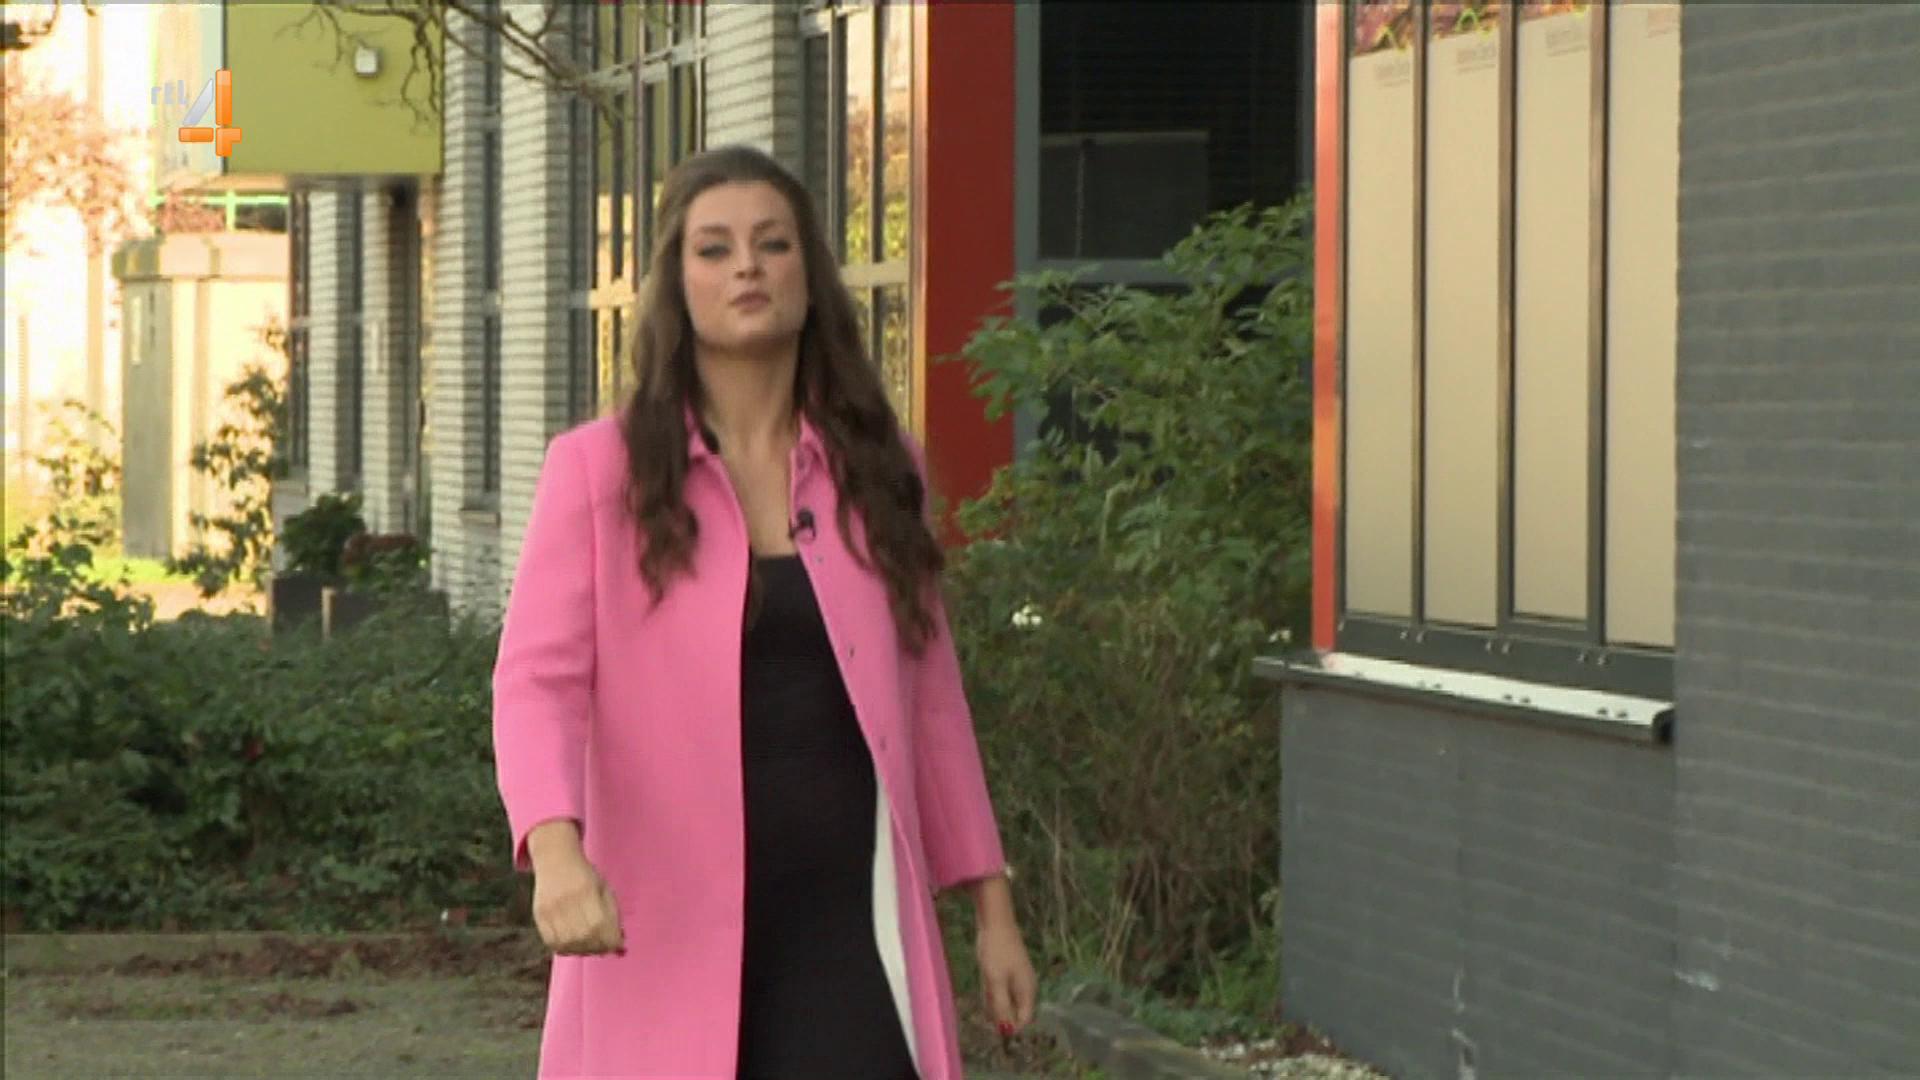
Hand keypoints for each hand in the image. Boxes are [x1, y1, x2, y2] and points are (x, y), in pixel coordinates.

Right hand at [528, 828, 623, 956]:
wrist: (555, 860)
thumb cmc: (585, 875)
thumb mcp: (604, 888)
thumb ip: (612, 915)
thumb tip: (619, 943)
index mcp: (587, 891)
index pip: (599, 925)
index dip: (611, 940)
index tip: (618, 944)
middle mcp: (567, 901)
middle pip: (584, 936)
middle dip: (598, 947)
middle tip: (604, 947)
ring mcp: (550, 909)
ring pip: (567, 943)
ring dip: (582, 950)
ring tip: (590, 946)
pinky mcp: (539, 916)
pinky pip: (551, 942)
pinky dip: (565, 948)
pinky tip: (573, 943)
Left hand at [976, 920, 1037, 1034]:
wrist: (995, 921)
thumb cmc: (996, 951)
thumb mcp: (995, 981)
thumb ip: (1001, 1006)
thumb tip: (1006, 1029)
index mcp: (1027, 990)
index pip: (1024, 1019)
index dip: (1010, 1026)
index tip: (993, 1023)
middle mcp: (1025, 986)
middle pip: (1015, 1010)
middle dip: (1000, 1012)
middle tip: (987, 997)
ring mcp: (1017, 977)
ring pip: (1005, 999)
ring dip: (994, 1000)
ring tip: (987, 982)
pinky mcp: (1008, 970)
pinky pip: (1001, 988)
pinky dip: (992, 989)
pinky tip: (986, 981)